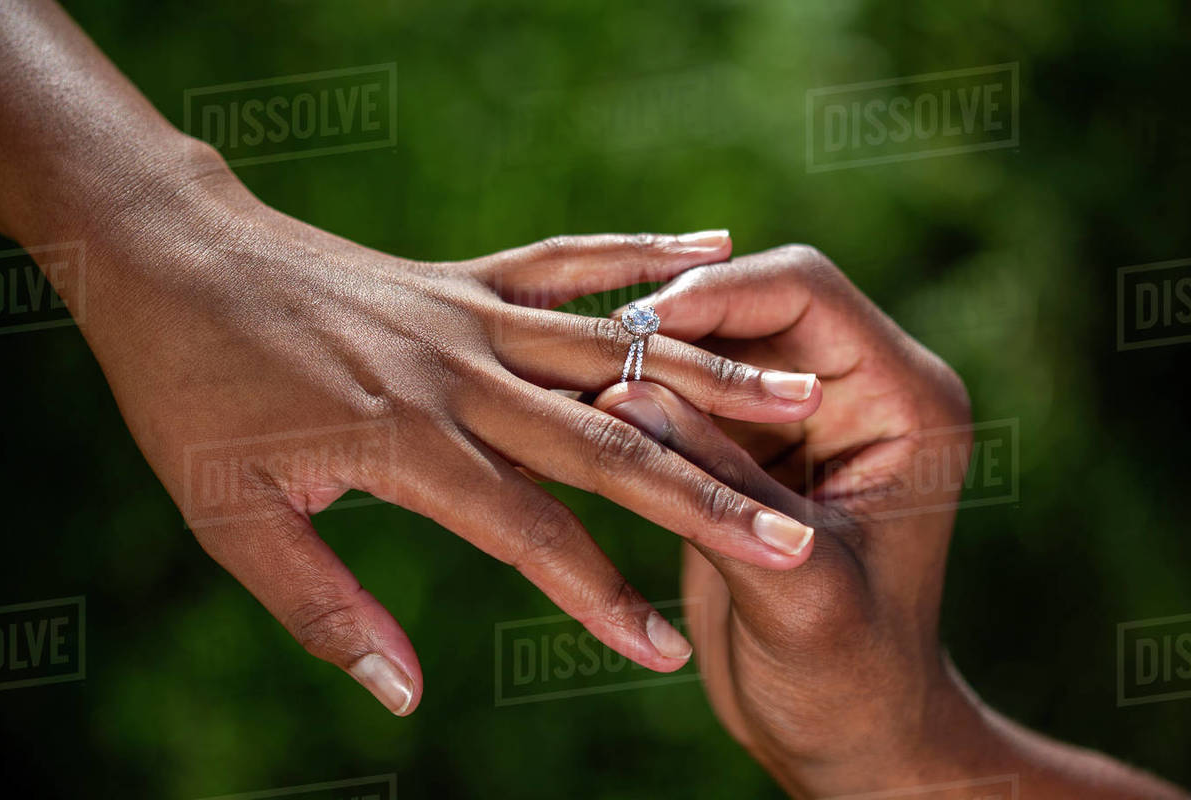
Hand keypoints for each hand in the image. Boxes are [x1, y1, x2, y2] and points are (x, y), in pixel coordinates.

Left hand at [64, 156, 827, 716]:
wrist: (169, 258)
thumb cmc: (190, 394)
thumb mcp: (229, 521)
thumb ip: (324, 608)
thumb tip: (405, 693)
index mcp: (408, 446)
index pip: (532, 536)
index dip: (602, 601)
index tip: (668, 652)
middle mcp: (462, 377)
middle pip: (607, 445)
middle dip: (705, 497)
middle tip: (795, 534)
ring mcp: (471, 317)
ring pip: (616, 351)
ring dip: (712, 376)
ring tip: (804, 389)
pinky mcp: (465, 279)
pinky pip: (570, 264)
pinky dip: (642, 256)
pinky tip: (713, 248)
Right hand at [595, 246, 1186, 797]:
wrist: (849, 731)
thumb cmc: (851, 679)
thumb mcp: (796, 592)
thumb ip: (718, 492)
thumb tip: (623, 393)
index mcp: (904, 401)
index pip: (805, 293)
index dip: (717, 296)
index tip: (634, 327)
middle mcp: (859, 390)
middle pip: (755, 303)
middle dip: (675, 321)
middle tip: (592, 355)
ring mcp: (803, 416)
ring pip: (715, 341)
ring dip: (652, 358)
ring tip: (580, 385)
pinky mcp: (756, 448)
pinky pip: (693, 392)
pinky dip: (645, 397)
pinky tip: (592, 417)